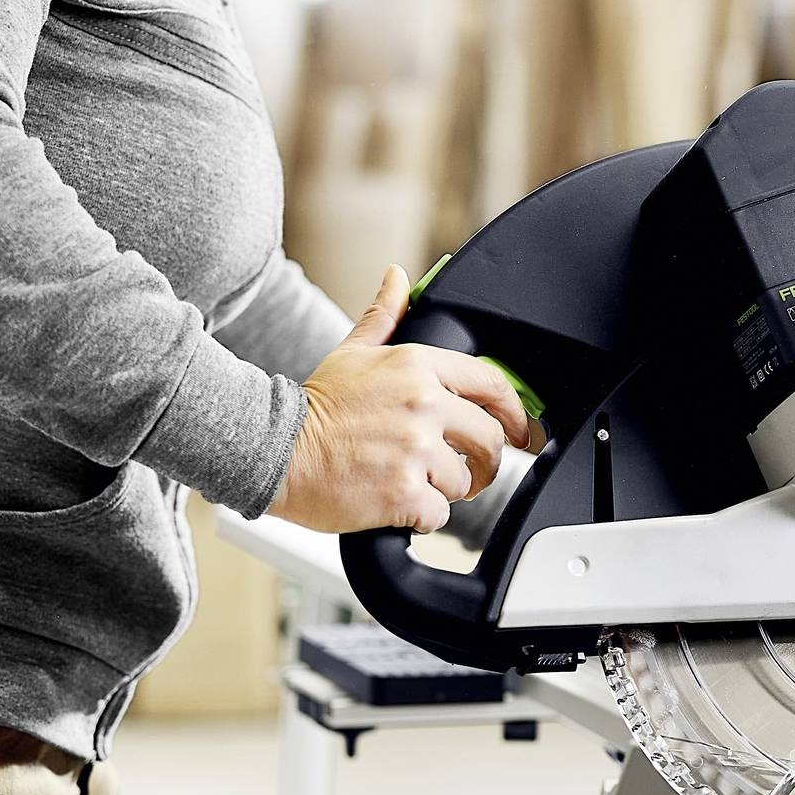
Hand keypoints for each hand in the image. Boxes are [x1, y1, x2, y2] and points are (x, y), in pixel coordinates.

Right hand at [269, 264, 532, 533]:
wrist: (273, 451)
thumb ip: (384, 316)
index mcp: (418, 367)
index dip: (515, 412)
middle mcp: (424, 405)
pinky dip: (423, 517)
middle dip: (488, 462)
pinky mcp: (404, 494)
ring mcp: (416, 451)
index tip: (520, 431)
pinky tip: (399, 506)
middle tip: (474, 473)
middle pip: (490, 439)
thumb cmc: (314, 406)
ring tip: (418, 485)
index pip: (492, 385)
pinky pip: (439, 514)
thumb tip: (398, 277)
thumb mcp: (353, 353)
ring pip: (465, 481)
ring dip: (448, 491)